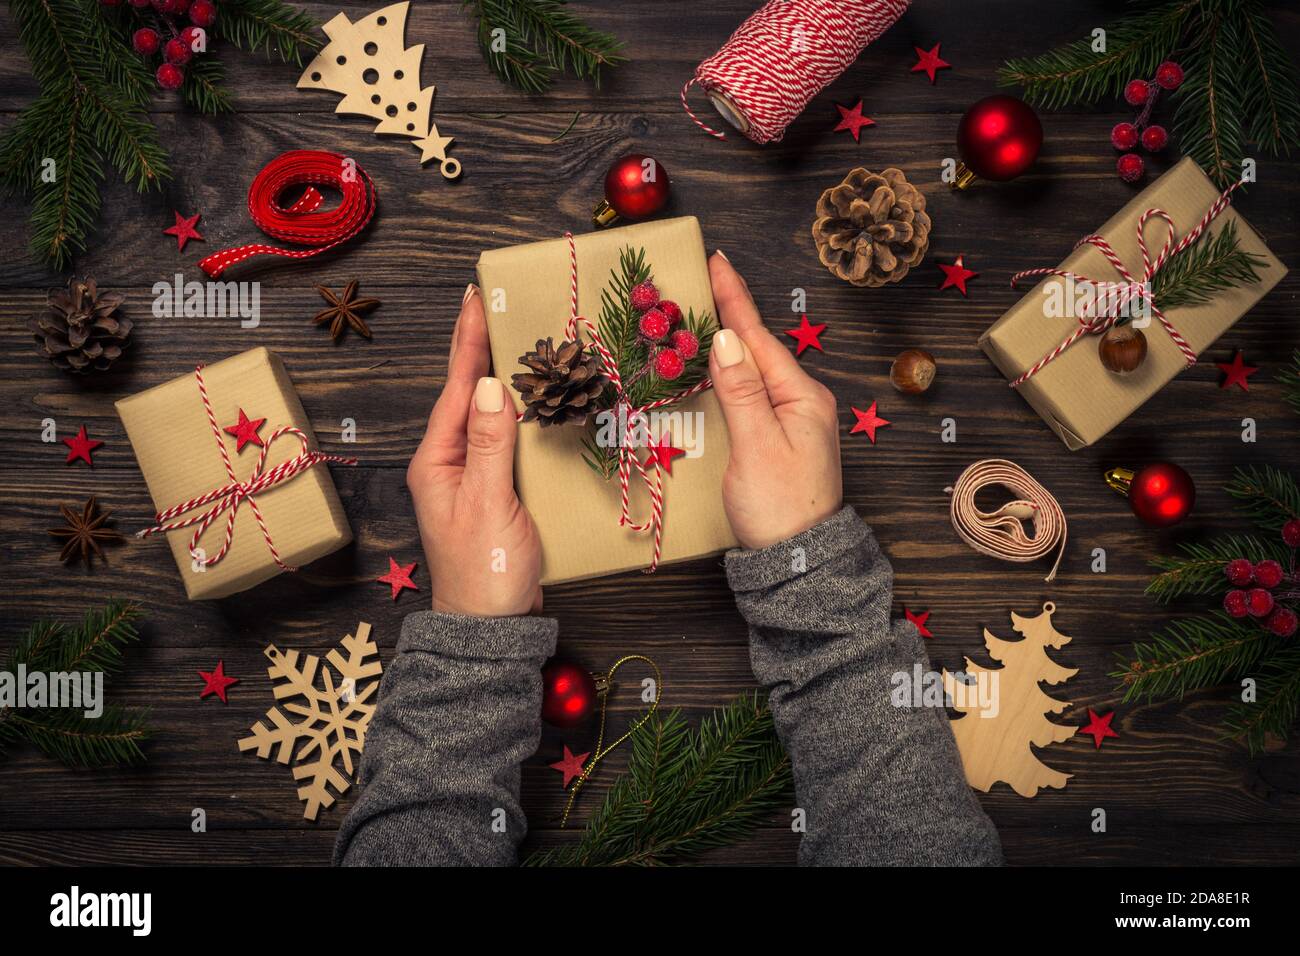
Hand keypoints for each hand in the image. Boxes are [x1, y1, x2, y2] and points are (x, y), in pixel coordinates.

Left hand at [405, 285, 542, 615]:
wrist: (493, 628)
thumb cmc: (485, 572)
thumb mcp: (487, 504)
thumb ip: (490, 444)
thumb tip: (489, 385)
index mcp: (438, 461)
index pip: (455, 388)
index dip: (469, 341)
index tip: (478, 296)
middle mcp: (451, 463)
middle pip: (470, 394)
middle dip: (488, 349)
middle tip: (505, 304)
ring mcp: (474, 477)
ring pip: (493, 415)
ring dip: (510, 378)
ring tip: (528, 339)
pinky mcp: (498, 492)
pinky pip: (511, 441)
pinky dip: (527, 416)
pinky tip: (544, 403)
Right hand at [707, 253, 842, 549]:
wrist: (798, 565)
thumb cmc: (781, 509)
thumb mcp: (758, 446)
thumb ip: (741, 390)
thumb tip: (724, 337)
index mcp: (801, 397)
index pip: (758, 337)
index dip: (733, 299)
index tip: (715, 260)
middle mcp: (798, 403)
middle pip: (755, 348)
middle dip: (725, 313)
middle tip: (696, 280)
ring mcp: (788, 423)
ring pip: (748, 371)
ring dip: (722, 344)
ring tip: (696, 315)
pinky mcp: (773, 442)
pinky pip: (745, 395)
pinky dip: (723, 376)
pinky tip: (708, 370)